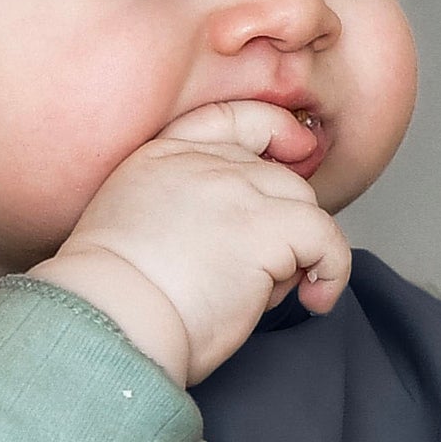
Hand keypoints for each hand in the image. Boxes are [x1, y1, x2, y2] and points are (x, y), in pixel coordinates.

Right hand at [32, 101, 351, 385]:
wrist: (108, 322)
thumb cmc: (112, 302)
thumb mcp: (132, 231)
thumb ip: (178, 213)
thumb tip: (230, 241)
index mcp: (160, 158)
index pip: (231, 119)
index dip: (273, 131)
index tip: (296, 153)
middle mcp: (199, 163)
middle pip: (277, 176)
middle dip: (281, 223)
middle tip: (255, 276)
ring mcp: (235, 190)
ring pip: (303, 206)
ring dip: (297, 252)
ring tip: (262, 295)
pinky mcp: (266, 227)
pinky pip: (327, 239)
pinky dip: (332, 271)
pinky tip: (315, 300)